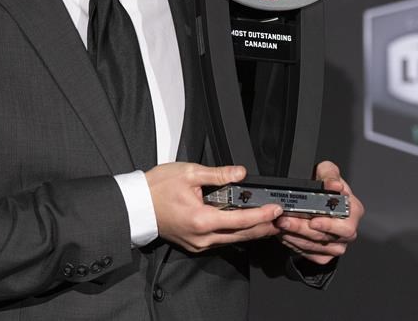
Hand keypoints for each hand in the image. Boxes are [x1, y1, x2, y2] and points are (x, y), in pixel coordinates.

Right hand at [146, 162, 282, 252]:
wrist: (137, 205)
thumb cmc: (157, 188)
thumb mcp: (188, 173)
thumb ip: (218, 174)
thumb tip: (240, 173)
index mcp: (201, 219)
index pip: (240, 220)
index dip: (261, 215)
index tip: (276, 210)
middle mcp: (202, 237)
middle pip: (241, 235)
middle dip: (263, 227)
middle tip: (280, 220)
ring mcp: (198, 243)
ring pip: (232, 240)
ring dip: (251, 231)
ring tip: (268, 224)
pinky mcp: (194, 244)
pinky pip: (220, 241)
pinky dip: (235, 234)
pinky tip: (244, 227)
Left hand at [274, 160, 363, 264]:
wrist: (314, 196)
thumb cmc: (323, 183)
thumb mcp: (326, 171)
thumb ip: (330, 175)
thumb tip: (335, 185)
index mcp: (353, 211)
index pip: (346, 226)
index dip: (329, 225)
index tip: (313, 221)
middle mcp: (347, 231)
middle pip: (326, 238)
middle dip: (303, 229)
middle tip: (285, 220)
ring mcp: (336, 244)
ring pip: (315, 247)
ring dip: (294, 236)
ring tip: (280, 224)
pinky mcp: (323, 253)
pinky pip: (308, 253)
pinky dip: (294, 244)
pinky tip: (285, 233)